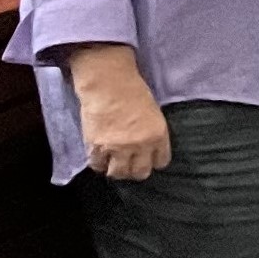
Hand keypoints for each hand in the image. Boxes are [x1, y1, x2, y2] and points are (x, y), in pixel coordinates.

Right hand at [64, 44, 170, 181]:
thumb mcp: (153, 113)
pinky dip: (98, 163)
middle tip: (128, 164)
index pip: (161, 162)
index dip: (153, 161)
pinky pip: (98, 165)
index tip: (146, 158)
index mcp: (159, 136)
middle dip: (135, 170)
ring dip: (116, 170)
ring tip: (113, 163)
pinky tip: (99, 157)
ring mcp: (118, 148)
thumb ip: (151, 133)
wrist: (108, 83)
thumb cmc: (132, 90)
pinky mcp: (97, 147)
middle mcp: (141, 145)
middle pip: (140, 172)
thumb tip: (145, 147)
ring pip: (119, 173)